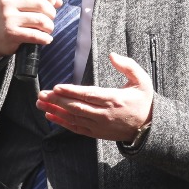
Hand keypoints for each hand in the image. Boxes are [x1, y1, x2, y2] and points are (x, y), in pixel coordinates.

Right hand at [0, 0, 57, 59]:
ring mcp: (8, 17)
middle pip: (41, 3)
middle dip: (51, 13)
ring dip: (49, 27)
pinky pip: (35, 35)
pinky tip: (46, 39)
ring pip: (41, 20)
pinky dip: (45, 38)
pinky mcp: (11, 33)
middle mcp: (8, 2)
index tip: (52, 1)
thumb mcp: (18, 2)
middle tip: (50, 18)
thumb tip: (58, 1)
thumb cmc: (9, 16)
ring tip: (48, 29)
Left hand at [37, 52, 154, 142]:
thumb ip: (127, 65)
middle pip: (77, 107)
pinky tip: (50, 116)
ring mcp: (99, 125)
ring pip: (73, 118)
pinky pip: (76, 128)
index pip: (89, 95)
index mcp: (114, 99)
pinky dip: (62, 122)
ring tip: (40, 104)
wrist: (148, 127)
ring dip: (55, 110)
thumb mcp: (141, 80)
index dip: (71, 91)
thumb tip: (112, 55)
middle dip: (57, 100)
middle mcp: (104, 114)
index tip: (57, 87)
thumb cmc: (143, 101)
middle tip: (42, 94)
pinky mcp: (96, 133)